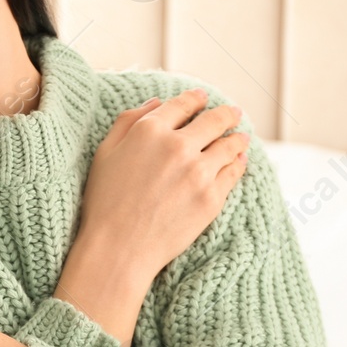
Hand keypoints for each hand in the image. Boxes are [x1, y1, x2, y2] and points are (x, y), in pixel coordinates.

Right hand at [77, 88, 248, 286]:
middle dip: (226, 113)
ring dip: (237, 137)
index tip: (203, 98)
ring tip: (242, 136)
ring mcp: (198, 173)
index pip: (182, 104)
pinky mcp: (212, 198)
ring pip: (229, 145)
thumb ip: (128, 121)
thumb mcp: (105, 153)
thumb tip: (156, 102)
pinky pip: (233, 172)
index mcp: (149, 131)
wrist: (119, 249)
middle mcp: (177, 146)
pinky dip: (239, 163)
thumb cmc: (105, 202)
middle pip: (213, 120)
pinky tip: (240, 160)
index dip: (196, 98)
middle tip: (234, 112)